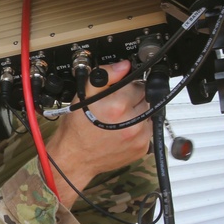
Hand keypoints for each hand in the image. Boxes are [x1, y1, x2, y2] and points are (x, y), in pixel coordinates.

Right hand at [46, 60, 151, 207]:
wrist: (74, 158)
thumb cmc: (76, 129)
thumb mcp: (83, 96)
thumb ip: (105, 76)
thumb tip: (123, 65)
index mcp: (118, 106)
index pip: (137, 84)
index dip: (126, 87)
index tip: (116, 93)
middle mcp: (133, 122)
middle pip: (146, 99)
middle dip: (133, 100)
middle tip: (115, 107)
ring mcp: (139, 137)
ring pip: (149, 114)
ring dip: (137, 114)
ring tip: (118, 120)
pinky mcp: (142, 148)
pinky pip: (147, 131)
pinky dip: (138, 128)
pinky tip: (121, 131)